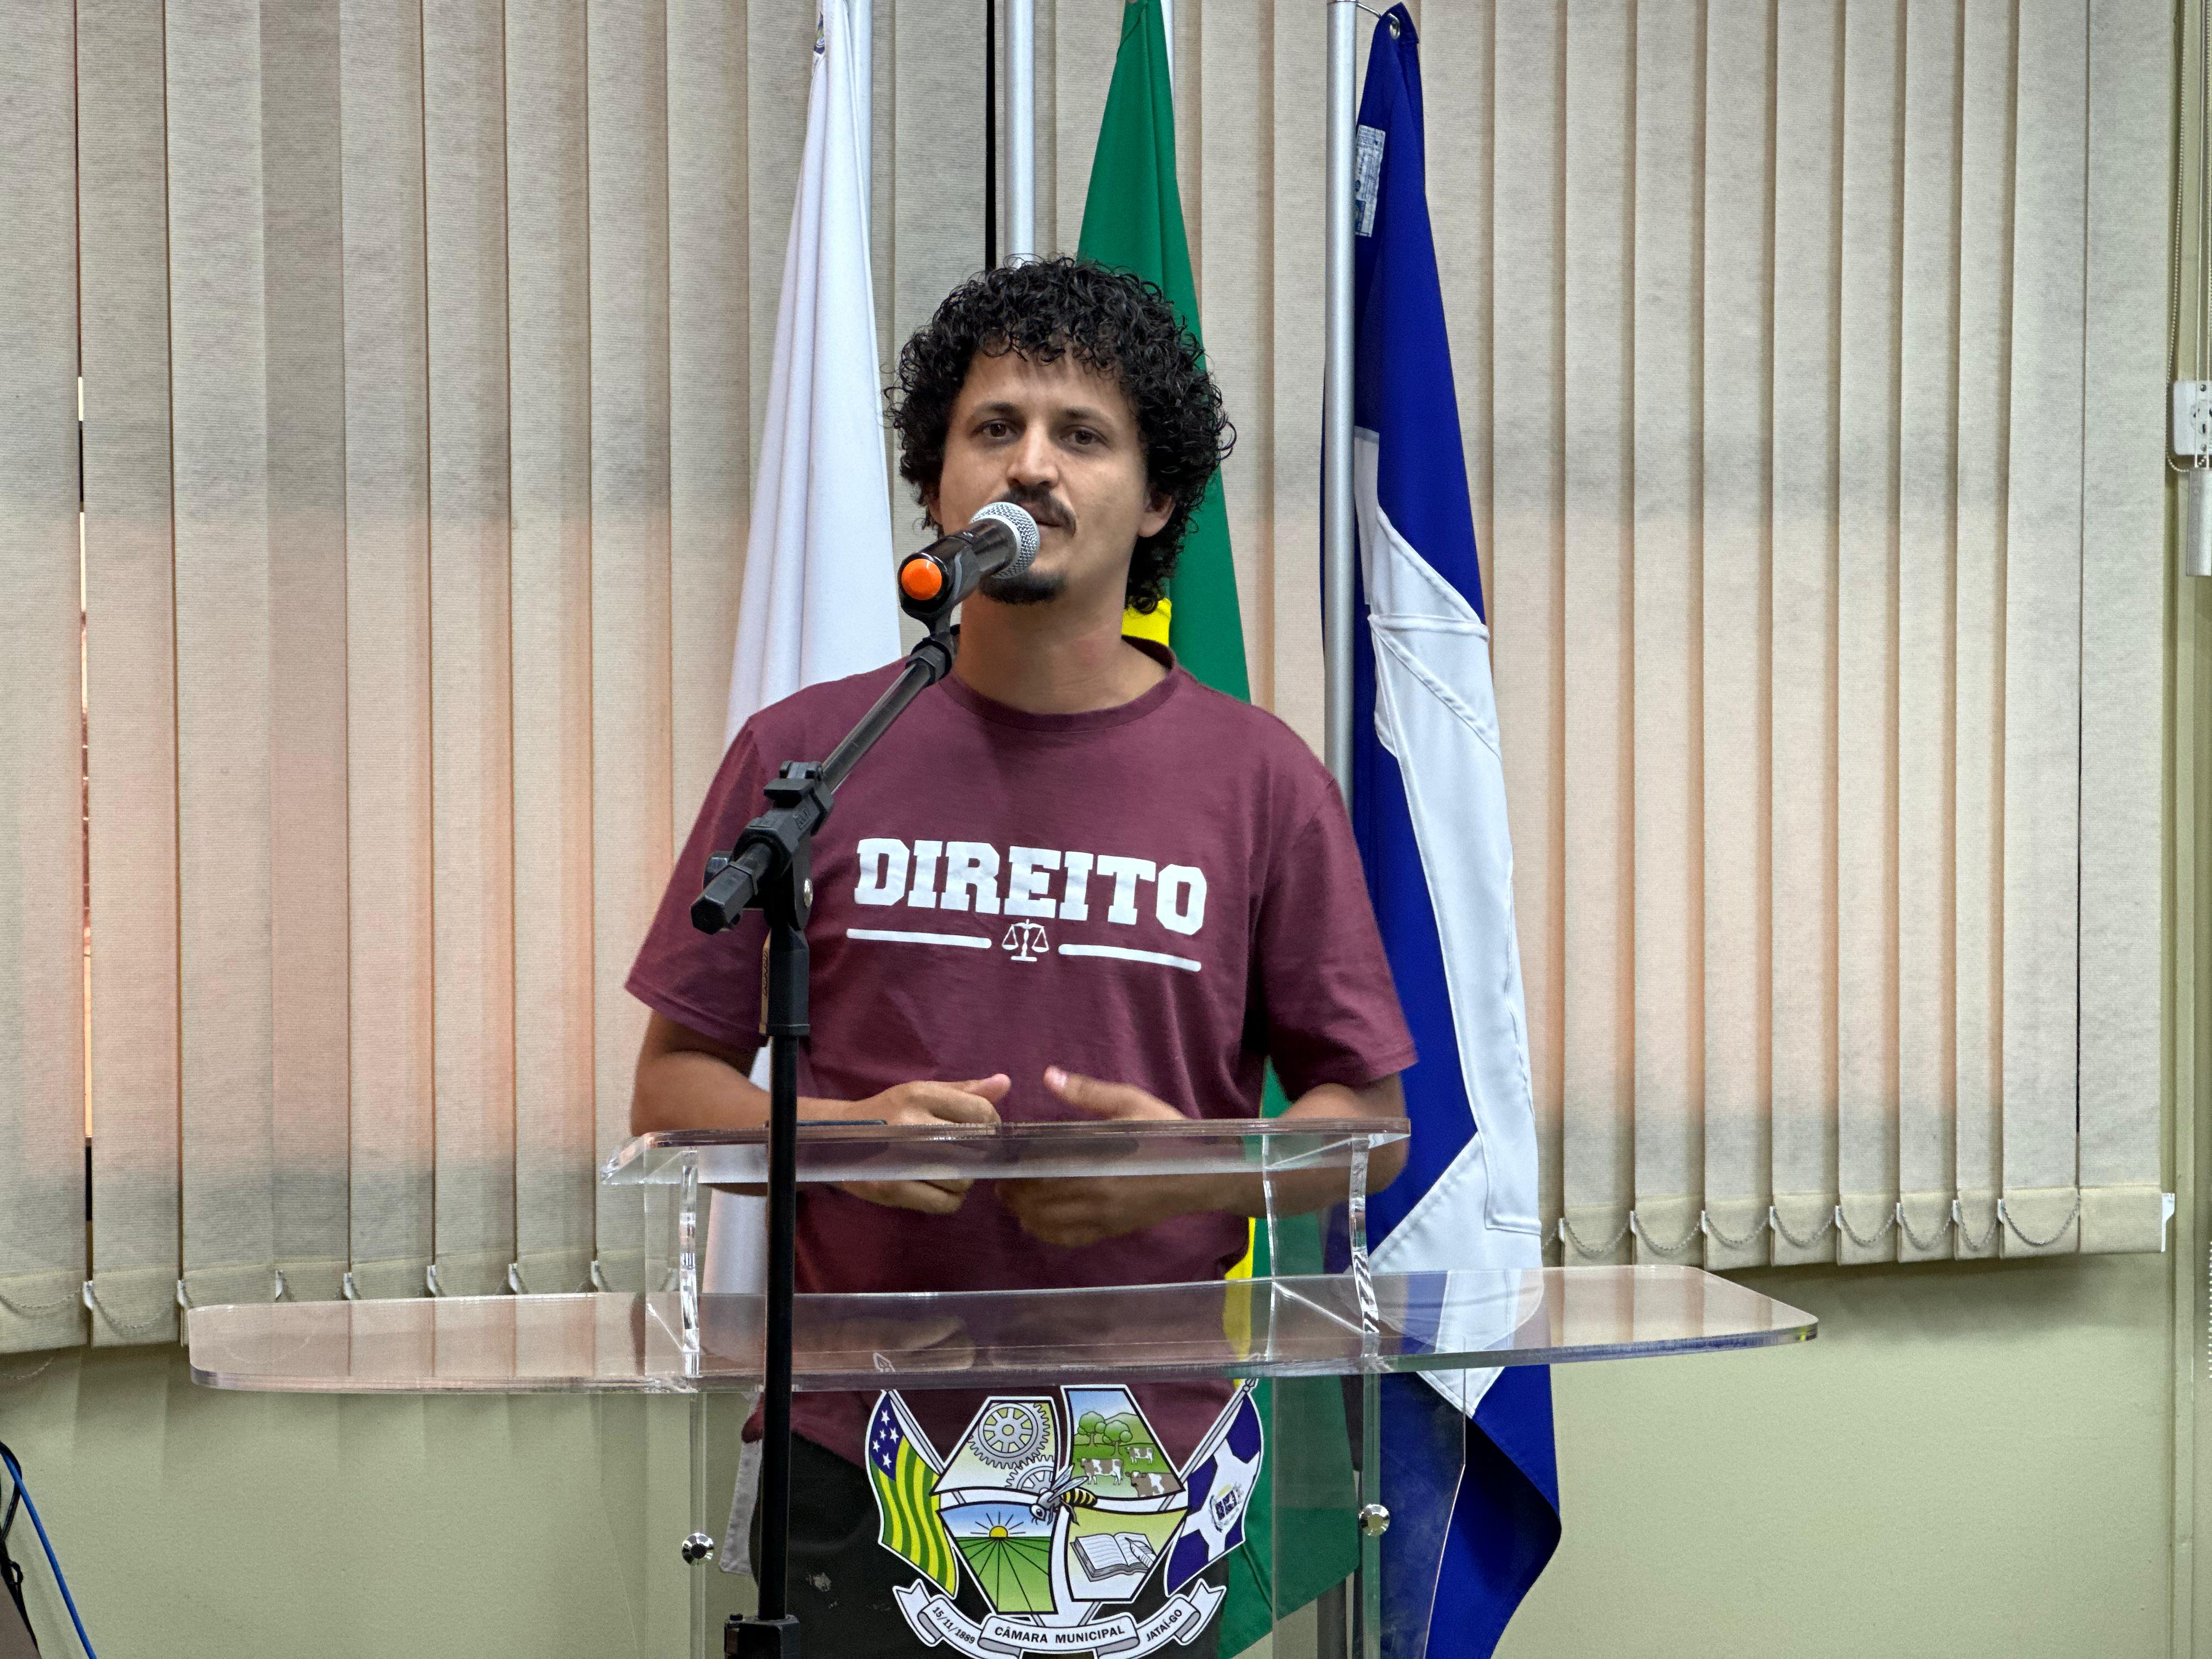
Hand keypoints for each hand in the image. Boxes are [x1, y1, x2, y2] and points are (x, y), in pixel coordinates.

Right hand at [835, 1074, 1008, 1215]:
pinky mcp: (891, 1188)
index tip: (983, 1133)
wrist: (835, 1137)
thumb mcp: (921, 1094)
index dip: (991, 1126)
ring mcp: (900, 1158)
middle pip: (974, 1148)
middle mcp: (911, 1123)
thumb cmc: (887, 1113)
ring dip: (963, 1180)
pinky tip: (939, 1188)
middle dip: (977, 1155)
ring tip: (949, 1170)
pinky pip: (944, 1203)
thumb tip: (1005, 1084)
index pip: (980, 1111)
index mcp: (920, 1094)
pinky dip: (950, 1199)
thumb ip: (964, 1091)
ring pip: (961, 1179)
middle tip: (965, 1155)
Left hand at [997, 1067, 1199, 1246]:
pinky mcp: (1109, 1231)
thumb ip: (1088, 1093)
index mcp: (1096, 1160)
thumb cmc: (1168, 1134)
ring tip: (1013, 1197)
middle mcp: (1094, 1194)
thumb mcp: (1131, 1103)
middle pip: (1035, 1199)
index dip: (1015, 1165)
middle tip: (1002, 1177)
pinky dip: (1044, 1232)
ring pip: (1045, 1223)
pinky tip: (1035, 1220)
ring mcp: (1101, 1217)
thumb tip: (1048, 1076)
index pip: (1040, 1167)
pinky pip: (1067, 1239)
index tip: (1002, 1156)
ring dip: (1023, 1211)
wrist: (1204, 1174)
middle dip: (1013, 1190)